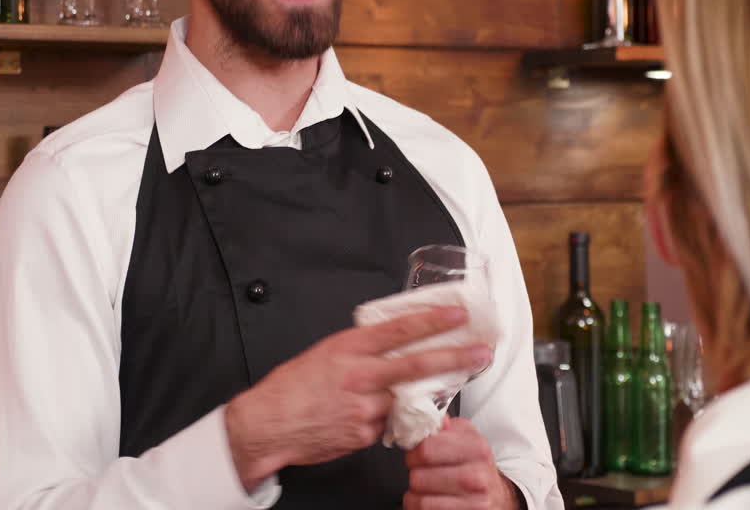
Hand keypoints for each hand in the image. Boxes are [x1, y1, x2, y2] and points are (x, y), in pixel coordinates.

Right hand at [225, 306, 491, 491]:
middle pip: (418, 364)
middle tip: (482, 352)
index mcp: (350, 347)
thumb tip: (391, 345)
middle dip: (456, 358)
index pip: (401, 329)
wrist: (267, 425)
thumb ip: (361, 349)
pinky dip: (384, 418)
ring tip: (414, 387)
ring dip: (416, 395)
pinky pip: (386, 423)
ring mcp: (365, 407)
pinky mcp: (365, 434)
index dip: (434, 321)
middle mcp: (361, 375)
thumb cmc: (291, 386)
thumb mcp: (325, 352)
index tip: (459, 315)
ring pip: (404, 398)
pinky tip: (360, 415)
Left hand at [404, 418, 522, 509]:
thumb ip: (446, 427)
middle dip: (414, 474)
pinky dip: (421, 508)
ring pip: (419, 500)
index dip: (413, 451)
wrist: (497, 496)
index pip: (426, 449)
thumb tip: (427, 416)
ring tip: (426, 488)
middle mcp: (477, 477)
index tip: (417, 453)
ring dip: (416, 495)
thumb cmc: (476, 466)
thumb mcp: (467, 438)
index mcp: (477, 448)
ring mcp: (474, 503)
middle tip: (422, 472)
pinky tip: (431, 500)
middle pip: (418, 476)